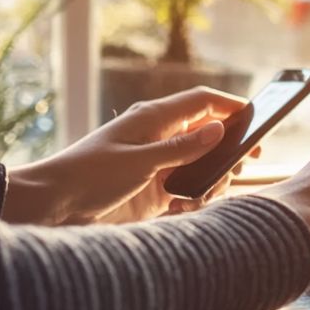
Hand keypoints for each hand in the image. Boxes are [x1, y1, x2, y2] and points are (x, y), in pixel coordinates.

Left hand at [3, 86, 245, 225]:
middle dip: (229, 148)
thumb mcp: (139, 161)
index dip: (231, 105)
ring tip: (206, 194)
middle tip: (248, 161)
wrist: (53, 206)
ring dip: (212, 178)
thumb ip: (182, 148)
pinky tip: (185, 208)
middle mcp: (160, 137)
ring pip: (203, 163)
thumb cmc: (89, 175)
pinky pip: (189, 187)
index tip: (256, 117)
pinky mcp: (154, 189)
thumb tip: (219, 129)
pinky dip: (196, 197)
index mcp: (155, 119)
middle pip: (209, 133)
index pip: (202, 101)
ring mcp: (159, 163)